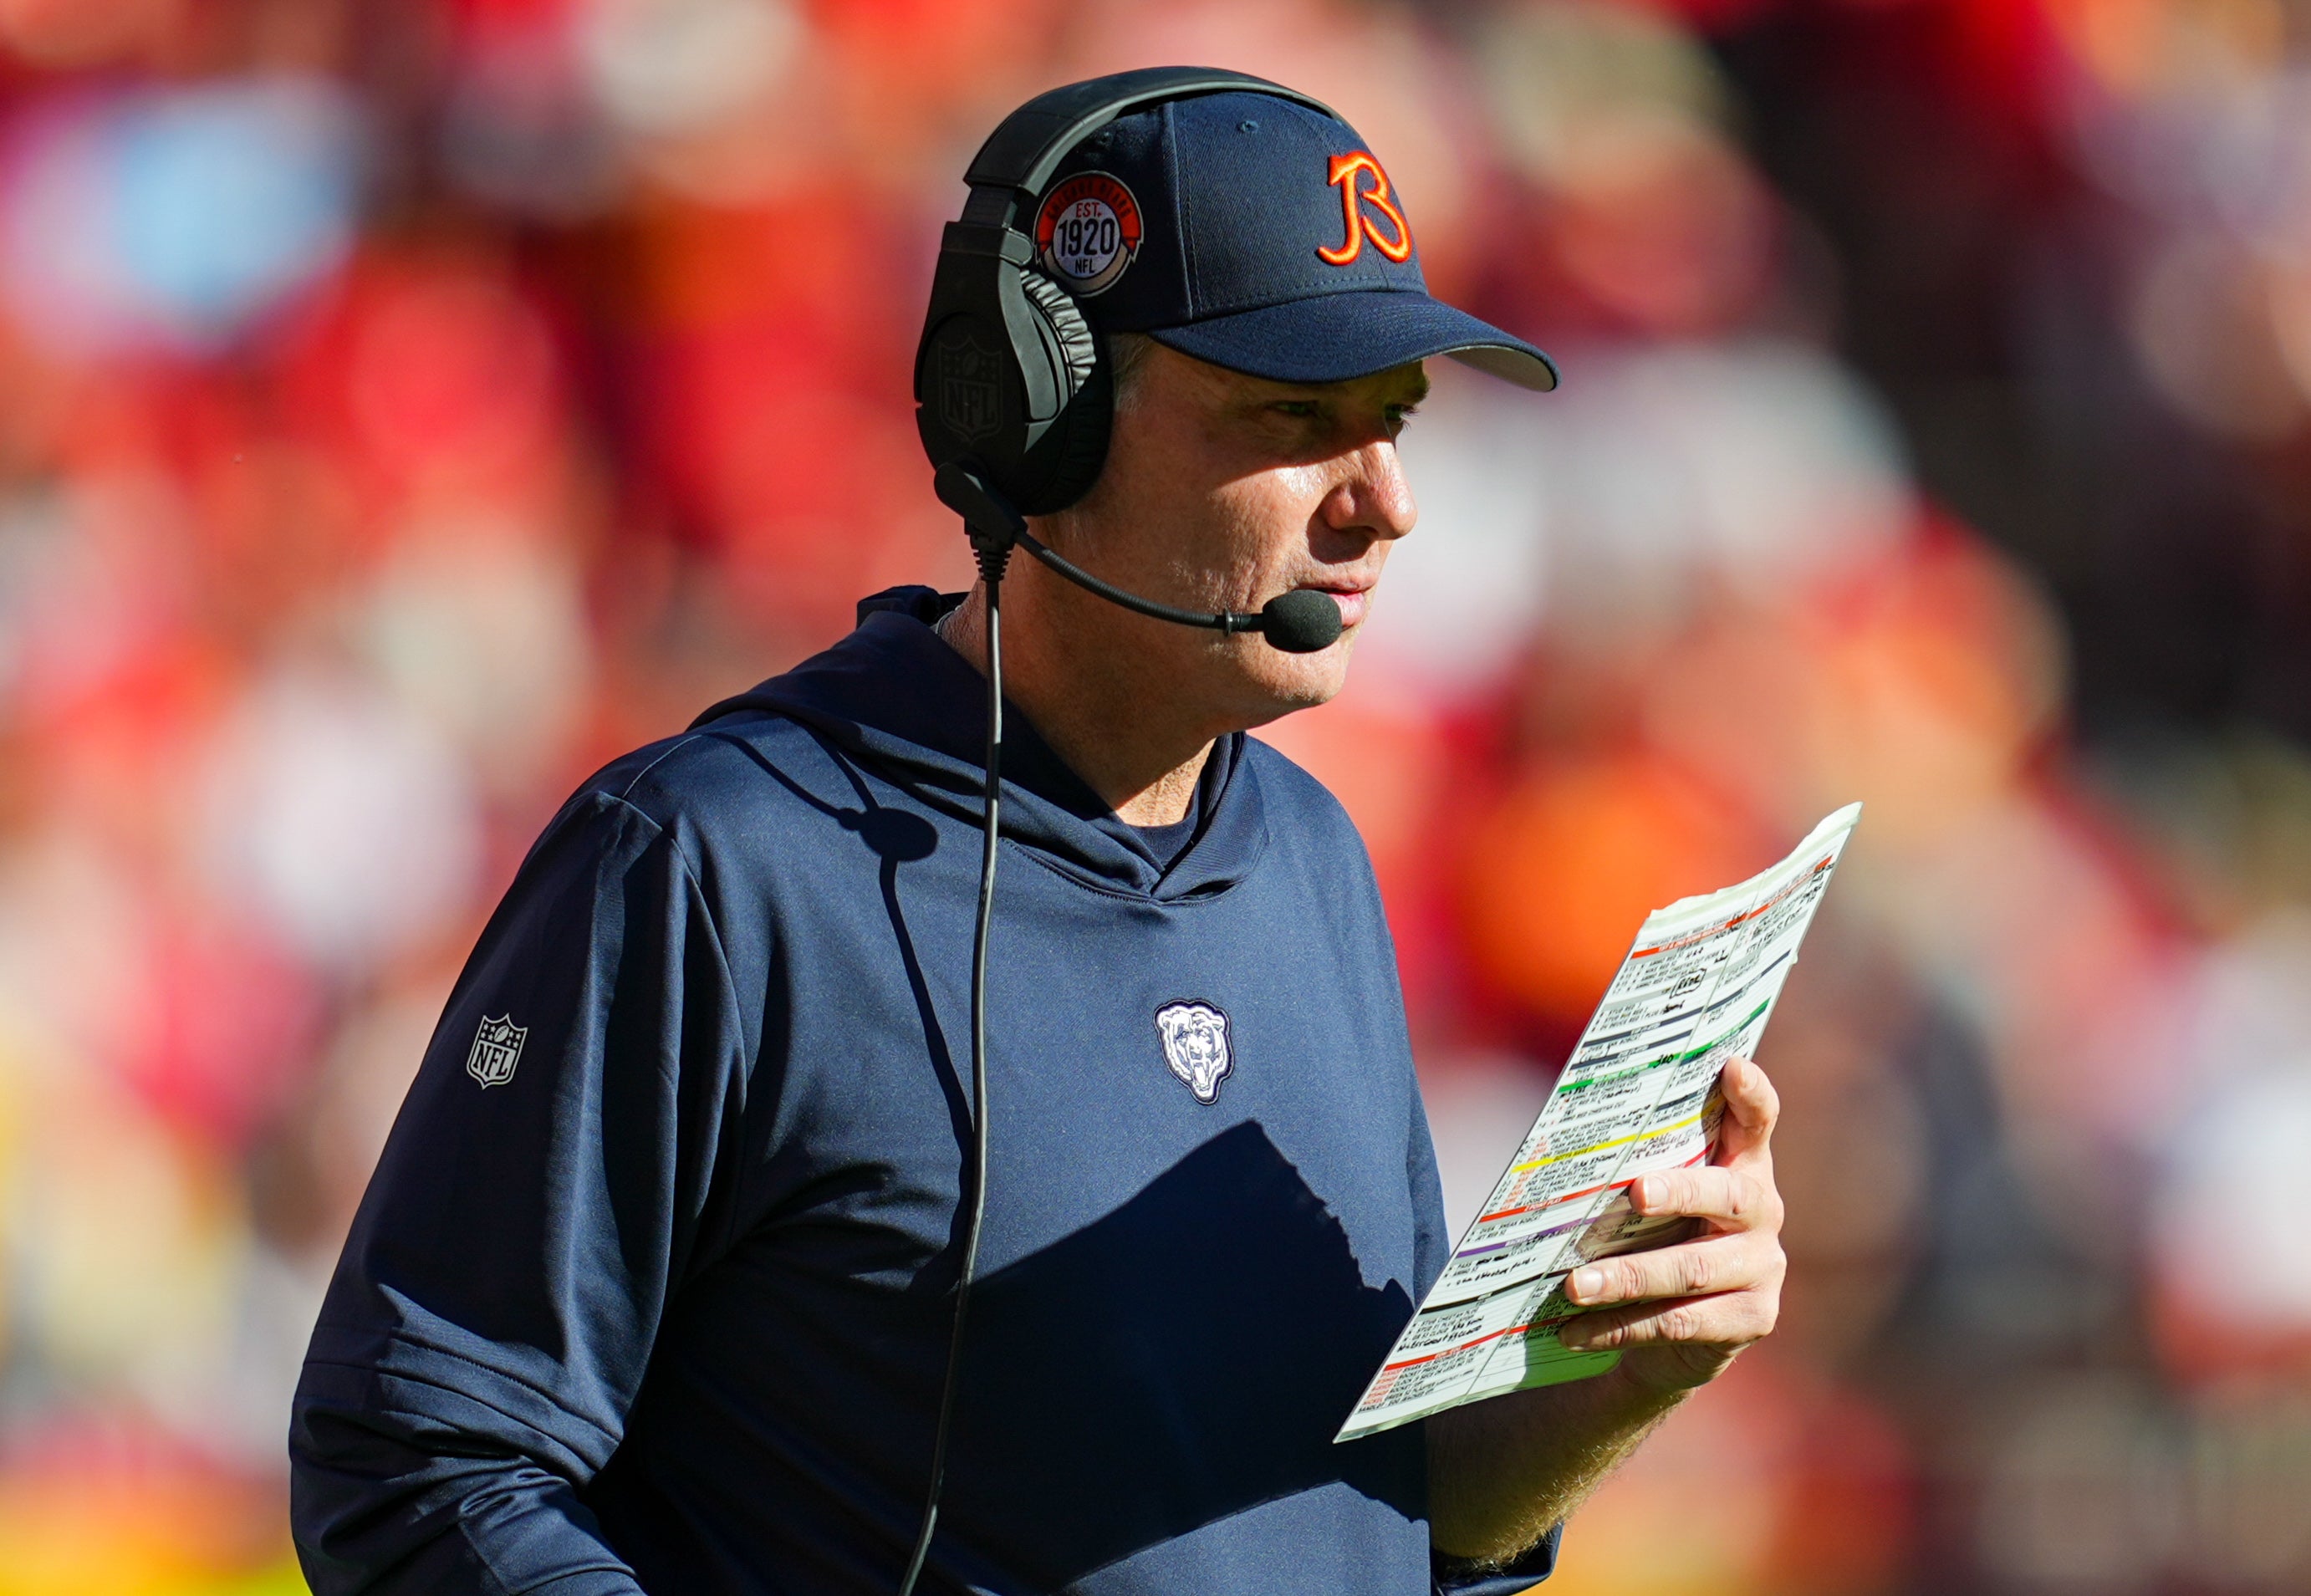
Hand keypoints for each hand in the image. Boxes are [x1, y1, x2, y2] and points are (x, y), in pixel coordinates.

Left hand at [1557, 1056, 1785, 1393]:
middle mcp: (1763, 1211)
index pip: (1757, 1122)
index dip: (1752, 1095)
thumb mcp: (1645, 1200)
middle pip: (1729, 1195)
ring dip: (1627, 1277)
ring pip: (1692, 1269)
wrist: (1674, 1337)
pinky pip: (1679, 1323)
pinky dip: (1620, 1326)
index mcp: (1742, 1167)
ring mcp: (1764, 1268)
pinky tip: (1575, 1329)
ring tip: (1574, 1285)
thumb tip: (1552, 1140)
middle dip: (1681, 1191)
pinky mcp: (1752, 1319)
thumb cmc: (1650, 1241)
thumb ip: (1632, 1167)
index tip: (1733, 1065)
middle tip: (1635, 1193)